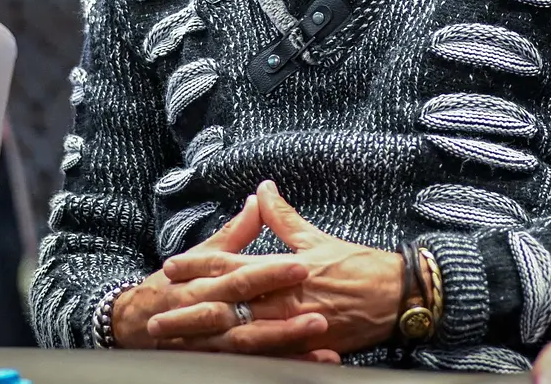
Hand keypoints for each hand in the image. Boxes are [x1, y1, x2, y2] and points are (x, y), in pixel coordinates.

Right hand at [112, 194, 329, 354]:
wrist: (135, 324)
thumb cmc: (172, 286)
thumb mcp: (199, 256)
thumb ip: (233, 233)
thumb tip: (258, 199)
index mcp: (206, 283)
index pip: (240, 276)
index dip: (270, 274)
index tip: (302, 266)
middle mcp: (211, 313)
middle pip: (247, 313)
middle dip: (282, 314)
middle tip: (320, 311)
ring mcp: (216, 341)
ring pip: (251, 344)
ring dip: (285, 341)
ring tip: (317, 335)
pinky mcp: (220, 358)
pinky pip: (254, 364)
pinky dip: (283, 363)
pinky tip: (314, 361)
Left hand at [160, 180, 404, 354]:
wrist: (395, 296)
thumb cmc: (356, 265)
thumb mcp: (316, 238)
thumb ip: (283, 217)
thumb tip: (262, 190)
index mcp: (282, 268)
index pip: (232, 265)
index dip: (200, 265)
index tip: (171, 266)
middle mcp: (281, 298)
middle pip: (227, 304)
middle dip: (189, 308)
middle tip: (156, 313)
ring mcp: (290, 327)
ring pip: (239, 334)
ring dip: (204, 337)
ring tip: (175, 341)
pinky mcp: (303, 348)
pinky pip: (267, 356)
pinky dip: (242, 358)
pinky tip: (220, 360)